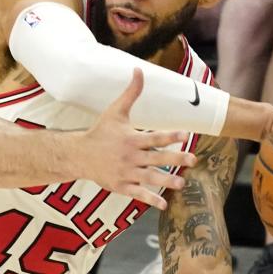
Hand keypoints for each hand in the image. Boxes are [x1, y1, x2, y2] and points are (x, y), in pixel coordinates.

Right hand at [81, 69, 196, 208]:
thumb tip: (139, 69)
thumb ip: (131, 93)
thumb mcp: (115, 111)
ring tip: (182, 183)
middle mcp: (130, 156)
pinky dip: (150, 200)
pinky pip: (137, 194)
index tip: (186, 135)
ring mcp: (126, 172)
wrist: (79, 155)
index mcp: (131, 138)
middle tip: (193, 160)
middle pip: (156, 158)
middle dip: (175, 159)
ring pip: (149, 178)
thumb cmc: (100, 131)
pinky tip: (164, 204)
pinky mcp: (121, 186)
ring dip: (166, 181)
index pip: (154, 137)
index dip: (170, 136)